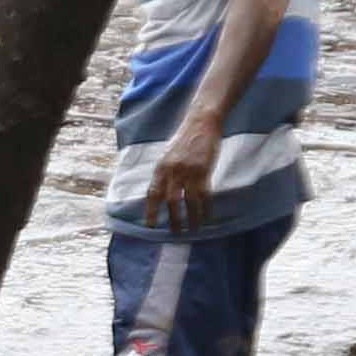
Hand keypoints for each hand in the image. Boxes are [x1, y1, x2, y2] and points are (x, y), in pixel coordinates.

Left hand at [144, 114, 221, 230]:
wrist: (201, 123)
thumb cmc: (184, 140)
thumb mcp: (167, 155)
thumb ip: (164, 173)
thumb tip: (160, 193)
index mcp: (160, 167)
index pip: (152, 193)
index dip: (150, 210)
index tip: (149, 225)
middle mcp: (172, 170)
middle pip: (170, 201)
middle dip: (173, 219)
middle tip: (175, 232)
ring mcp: (188, 171)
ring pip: (188, 201)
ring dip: (191, 218)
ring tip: (192, 229)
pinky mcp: (204, 170)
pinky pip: (204, 195)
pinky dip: (205, 208)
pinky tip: (206, 217)